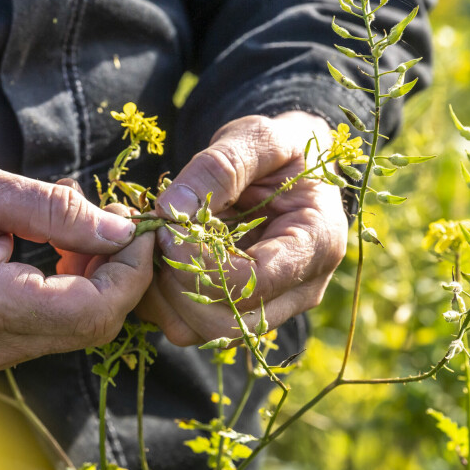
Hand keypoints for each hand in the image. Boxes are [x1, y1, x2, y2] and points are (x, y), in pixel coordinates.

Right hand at [0, 164, 154, 369]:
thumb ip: (54, 210)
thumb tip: (119, 228)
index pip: (93, 308)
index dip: (130, 271)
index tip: (137, 227)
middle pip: (94, 328)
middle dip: (122, 277)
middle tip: (117, 225)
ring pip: (75, 333)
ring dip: (98, 285)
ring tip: (86, 232)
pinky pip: (48, 331)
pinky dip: (70, 295)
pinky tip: (59, 255)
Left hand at [135, 111, 347, 345]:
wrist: (287, 169)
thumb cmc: (279, 150)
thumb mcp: (259, 138)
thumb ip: (221, 166)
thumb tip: (172, 209)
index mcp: (316, 244)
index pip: (255, 282)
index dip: (201, 262)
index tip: (168, 229)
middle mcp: (299, 289)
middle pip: (229, 321)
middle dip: (178, 284)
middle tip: (155, 239)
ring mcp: (270, 306)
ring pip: (204, 331)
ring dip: (164, 294)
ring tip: (153, 245)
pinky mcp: (238, 310)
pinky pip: (190, 326)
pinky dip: (161, 299)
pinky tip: (157, 258)